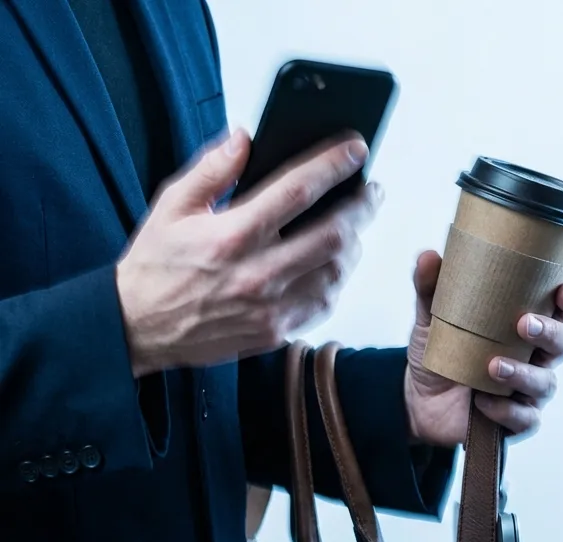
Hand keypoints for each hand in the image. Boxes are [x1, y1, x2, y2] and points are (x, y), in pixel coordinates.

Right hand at [116, 128, 380, 376]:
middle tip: (371, 189)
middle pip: (333, 234)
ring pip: (336, 270)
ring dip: (353, 243)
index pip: (297, 191)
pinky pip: (324, 302)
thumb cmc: (155, 263)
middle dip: (361, 207)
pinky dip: (336, 277)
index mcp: (231, 235)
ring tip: (354, 223)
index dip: (333, 165)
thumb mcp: (171, 206)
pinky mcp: (276, 330)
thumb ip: (211, 169)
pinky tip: (333, 261)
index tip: (356, 148)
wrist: (138, 327)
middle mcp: (256, 273)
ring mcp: (270, 307)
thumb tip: (245, 137)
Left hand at [403, 250, 562, 446]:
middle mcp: (536, 356)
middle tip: (525, 324)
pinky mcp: (515, 420)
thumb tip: (429, 256)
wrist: (419, 398)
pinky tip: (483, 402)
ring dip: (523, 373)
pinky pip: (525, 419)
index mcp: (527, 324)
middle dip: (552, 333)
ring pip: (545, 382)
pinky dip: (506, 410)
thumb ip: (432, 287)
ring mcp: (528, 390)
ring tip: (493, 366)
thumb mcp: (432, 317)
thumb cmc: (443, 351)